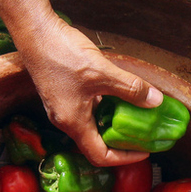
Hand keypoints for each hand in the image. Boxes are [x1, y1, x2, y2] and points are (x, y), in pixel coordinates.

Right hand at [0, 0, 162, 166]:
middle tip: (142, 136)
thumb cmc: (61, 54)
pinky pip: (87, 110)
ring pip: (92, 125)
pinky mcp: (62, 94)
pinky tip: (117, 95)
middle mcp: (66, 121)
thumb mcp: (102, 72)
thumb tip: (155, 101)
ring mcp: (62, 108)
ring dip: (113, 124)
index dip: (124, 158)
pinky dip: (104, 108)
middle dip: (120, 142)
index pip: (100, 156)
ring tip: (135, 116)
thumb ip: (130, 88)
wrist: (34, 32)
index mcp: (74, 124)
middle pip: (96, 144)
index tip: (143, 151)